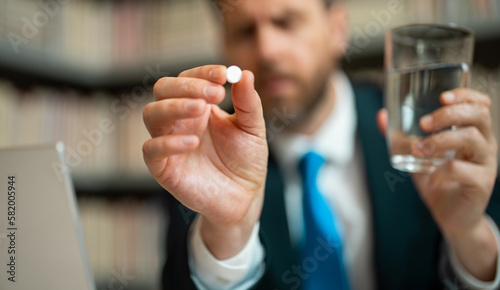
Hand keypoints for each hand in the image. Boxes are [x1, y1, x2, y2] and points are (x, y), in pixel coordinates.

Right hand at [142, 65, 267, 258]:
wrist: (245, 197)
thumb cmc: (246, 160)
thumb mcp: (252, 128)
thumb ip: (248, 102)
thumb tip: (244, 73)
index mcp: (199, 106)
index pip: (189, 78)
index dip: (203, 73)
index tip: (224, 74)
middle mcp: (179, 120)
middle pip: (163, 89)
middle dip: (187, 86)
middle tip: (215, 93)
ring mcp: (169, 142)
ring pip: (151, 114)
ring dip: (174, 107)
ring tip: (201, 109)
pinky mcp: (164, 168)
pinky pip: (151, 150)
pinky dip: (168, 143)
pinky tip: (193, 142)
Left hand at [377, 88, 497, 280]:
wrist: (452, 217)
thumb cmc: (437, 181)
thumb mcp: (417, 156)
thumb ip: (401, 137)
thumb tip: (381, 115)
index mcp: (473, 132)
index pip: (480, 104)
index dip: (465, 95)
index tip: (441, 96)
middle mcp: (485, 145)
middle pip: (479, 115)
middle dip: (449, 114)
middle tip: (424, 123)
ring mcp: (486, 164)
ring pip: (472, 139)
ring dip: (440, 140)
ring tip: (418, 149)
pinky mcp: (481, 184)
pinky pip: (462, 170)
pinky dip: (441, 170)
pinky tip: (430, 176)